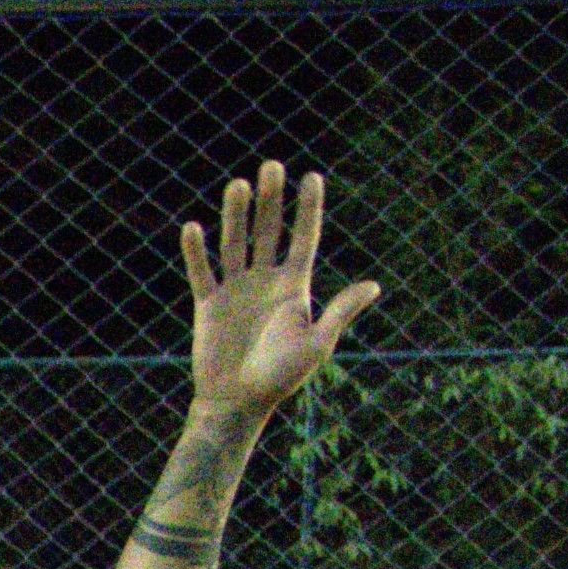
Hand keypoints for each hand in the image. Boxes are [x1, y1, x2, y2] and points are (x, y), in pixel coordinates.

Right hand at [177, 161, 379, 423]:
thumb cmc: (280, 378)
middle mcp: (265, 281)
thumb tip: (373, 286)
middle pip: (269, 230)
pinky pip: (201, 271)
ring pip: (235, 241)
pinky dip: (196, 251)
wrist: (237, 402)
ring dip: (236, 213)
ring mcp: (236, 289)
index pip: (303, 238)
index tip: (313, 177)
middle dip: (272, 198)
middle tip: (272, 166)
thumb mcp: (316, 345)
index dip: (308, 208)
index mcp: (294, 287)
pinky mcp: (208, 304)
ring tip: (238, 184)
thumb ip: (340, 312)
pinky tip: (193, 227)